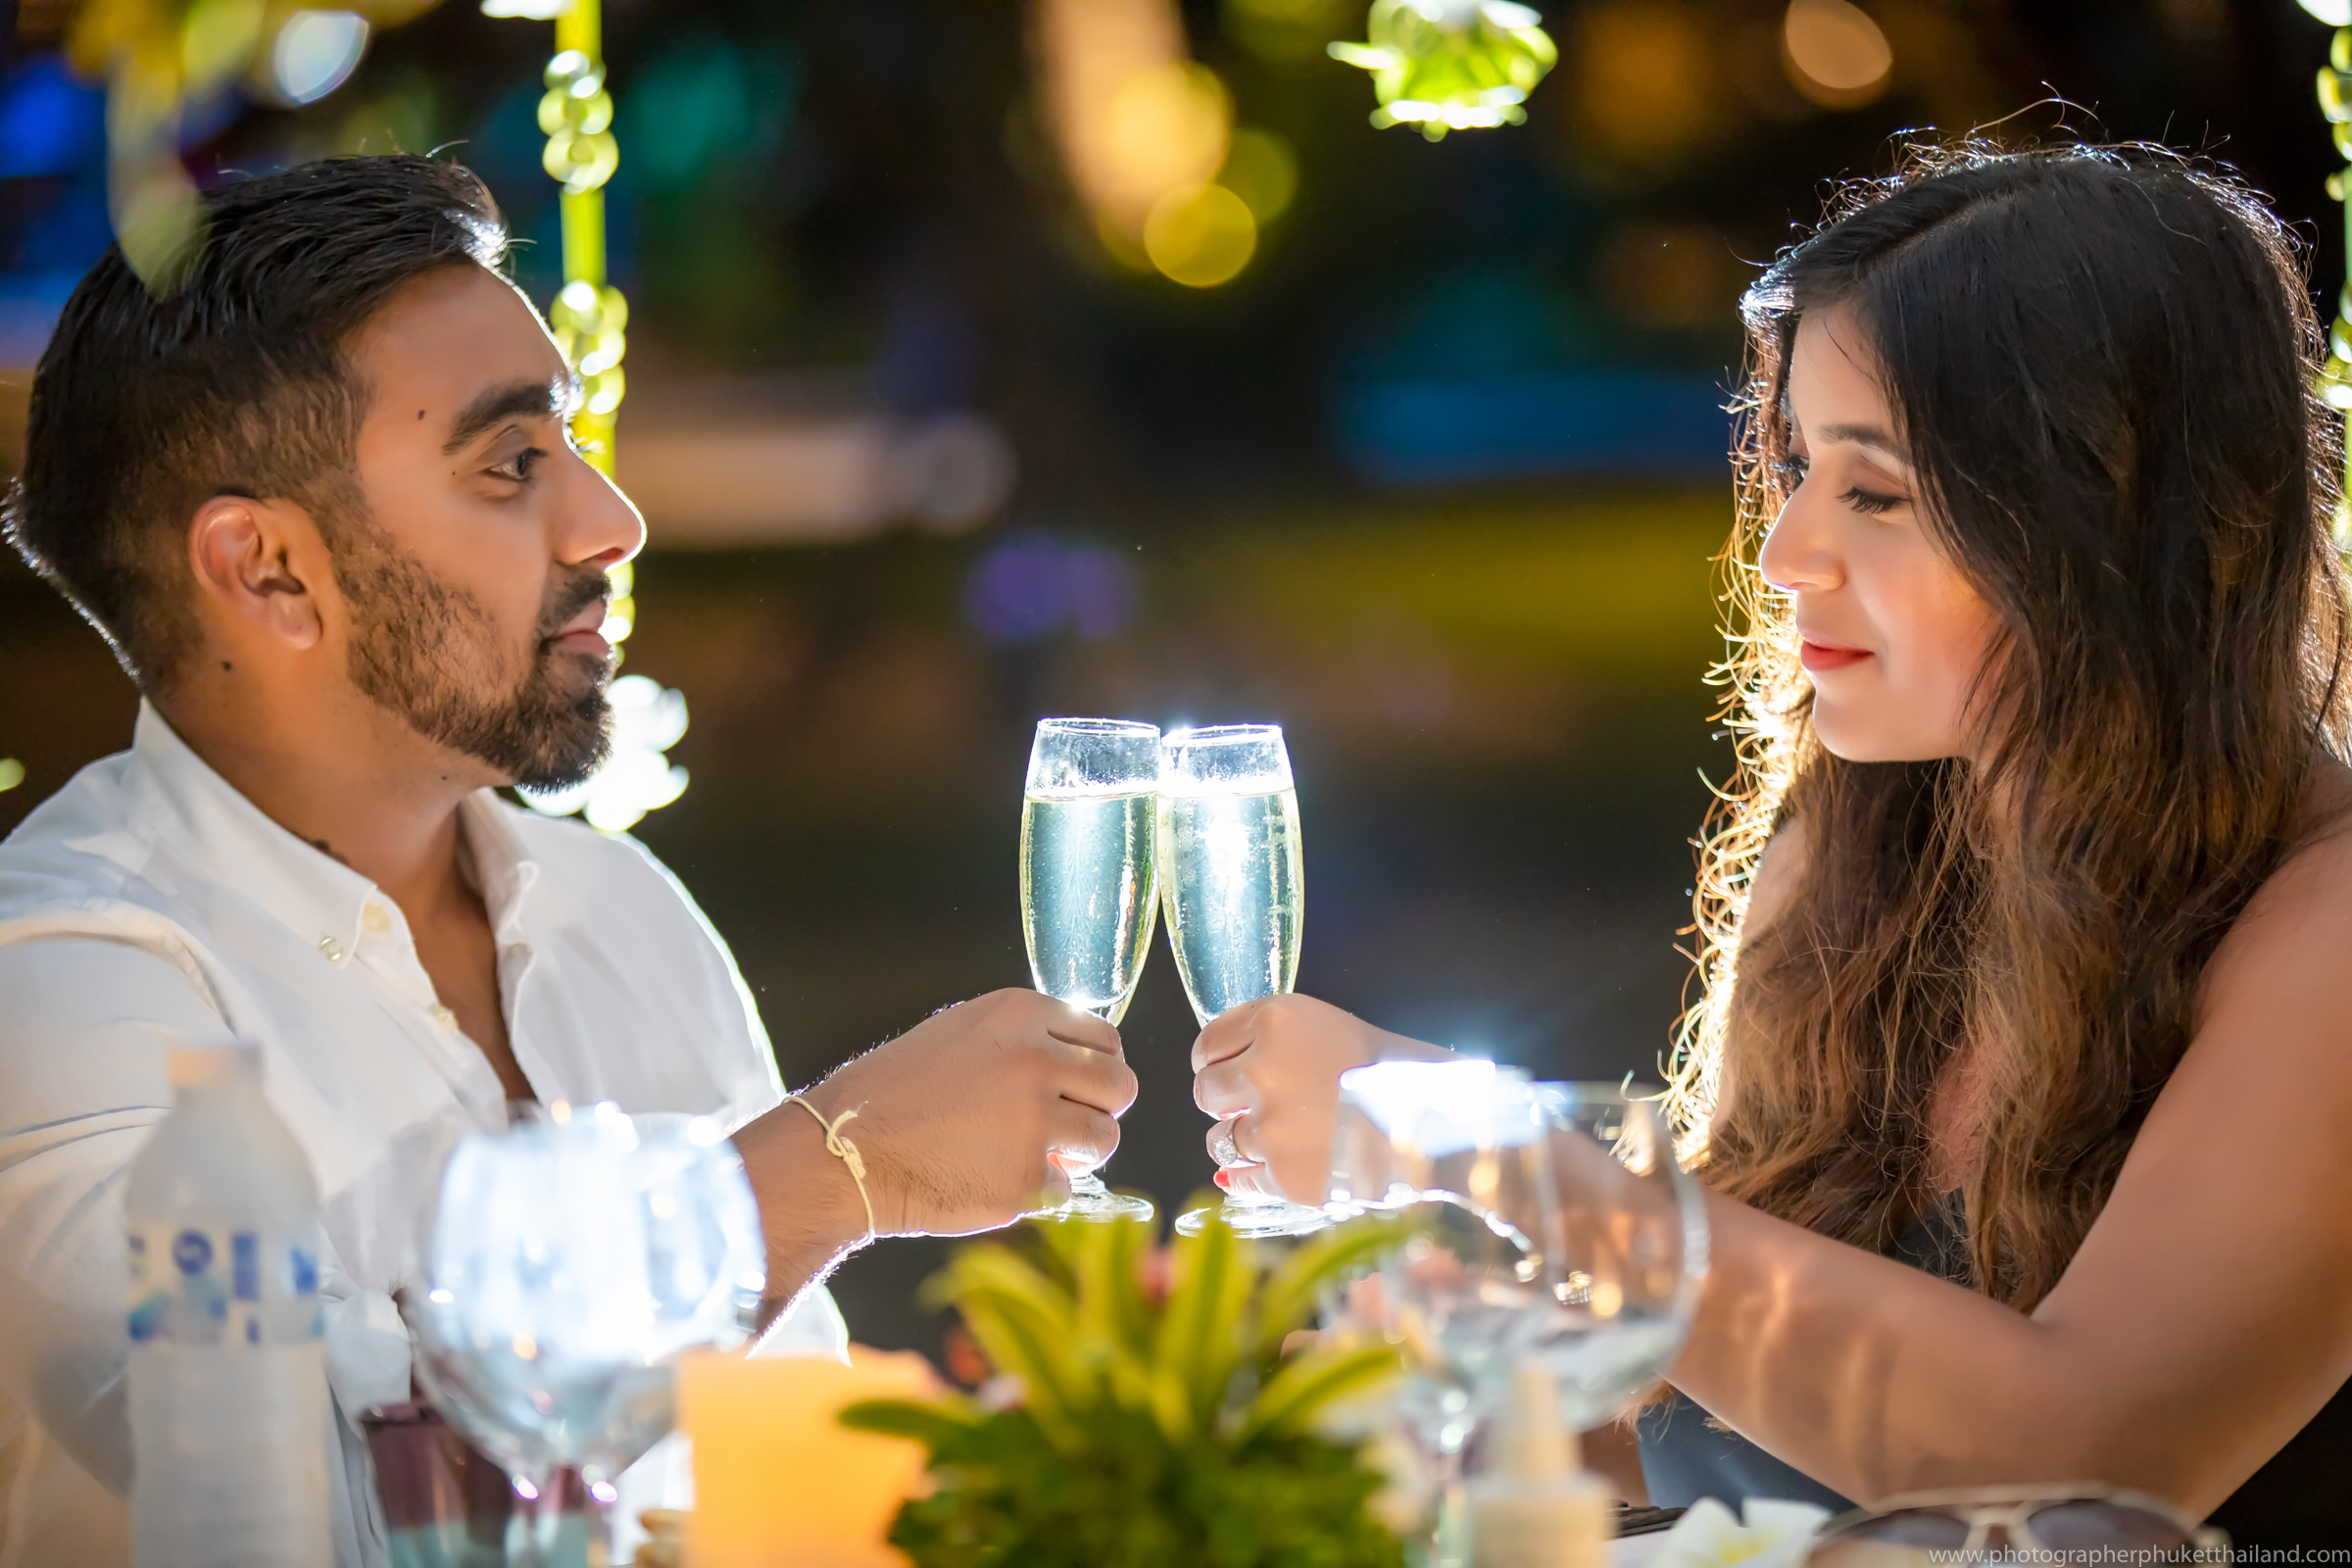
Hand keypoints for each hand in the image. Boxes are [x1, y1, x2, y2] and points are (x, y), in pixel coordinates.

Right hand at [746, 989, 1136, 1239]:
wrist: (844, 1152)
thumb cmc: (895, 1093)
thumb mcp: (961, 1034)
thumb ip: (1025, 1042)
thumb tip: (1081, 1068)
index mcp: (1021, 1014)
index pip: (1106, 1039)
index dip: (1094, 1068)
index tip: (1076, 1086)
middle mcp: (1037, 1060)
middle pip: (1122, 1086)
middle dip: (1100, 1109)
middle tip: (1065, 1124)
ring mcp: (1037, 1122)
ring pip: (1106, 1139)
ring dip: (1078, 1153)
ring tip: (1029, 1153)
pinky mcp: (1029, 1179)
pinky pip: (1066, 1187)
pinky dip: (1038, 1190)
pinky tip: (992, 1178)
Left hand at [1191, 993, 1452, 1204]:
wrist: (1440, 1125)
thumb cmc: (1395, 1070)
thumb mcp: (1331, 1028)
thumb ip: (1271, 1040)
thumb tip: (1217, 1068)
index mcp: (1275, 1021)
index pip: (1207, 1044)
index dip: (1217, 1061)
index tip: (1233, 1071)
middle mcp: (1262, 1070)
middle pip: (1205, 1092)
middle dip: (1226, 1102)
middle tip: (1263, 1106)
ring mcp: (1269, 1128)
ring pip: (1218, 1141)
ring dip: (1241, 1142)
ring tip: (1287, 1138)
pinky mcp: (1283, 1176)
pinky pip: (1242, 1181)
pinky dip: (1255, 1178)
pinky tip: (1284, 1166)